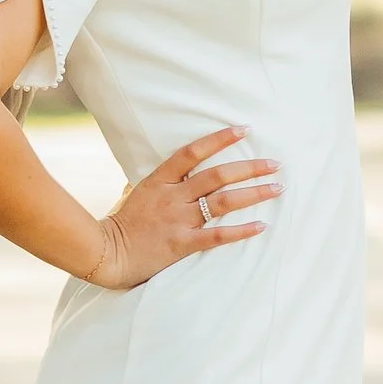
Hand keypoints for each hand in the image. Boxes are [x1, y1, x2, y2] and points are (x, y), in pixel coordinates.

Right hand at [87, 126, 277, 289]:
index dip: (220, 139)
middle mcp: (172, 196)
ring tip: (276, 188)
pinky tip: (261, 226)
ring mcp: (178, 219)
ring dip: (253, 194)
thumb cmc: (120, 223)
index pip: (193, 152)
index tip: (244, 130)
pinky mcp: (182, 244)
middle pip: (217, 175)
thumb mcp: (134, 192)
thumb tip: (169, 171)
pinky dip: (241, 231)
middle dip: (249, 167)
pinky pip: (217, 235)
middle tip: (275, 164)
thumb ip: (154, 181)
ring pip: (223, 202)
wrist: (105, 253)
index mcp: (159, 180)